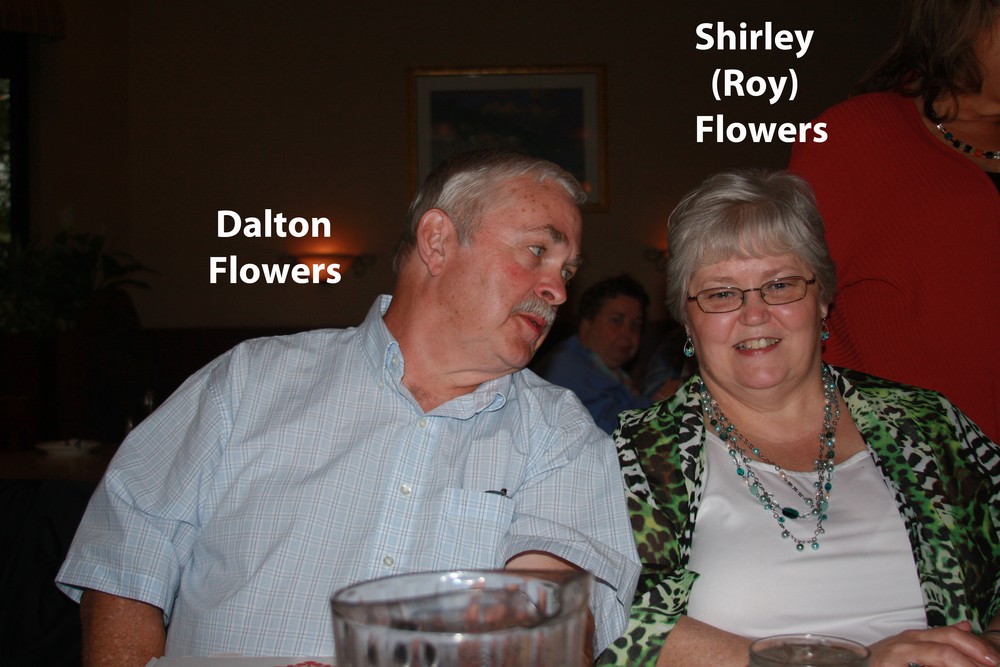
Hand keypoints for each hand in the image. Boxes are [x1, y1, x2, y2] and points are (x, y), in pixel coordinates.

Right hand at [869, 621, 999, 666]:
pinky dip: (942, 665)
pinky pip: (924, 663)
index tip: (995, 659)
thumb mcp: (914, 647)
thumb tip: (966, 625)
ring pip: (940, 652)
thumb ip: (939, 638)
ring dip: (962, 662)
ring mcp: (899, 653)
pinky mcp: (892, 663)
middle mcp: (908, 641)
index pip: (952, 635)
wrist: (855, 666)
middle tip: (994, 663)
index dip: (976, 645)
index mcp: (917, 637)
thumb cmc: (885, 662)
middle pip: (948, 641)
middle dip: (975, 652)